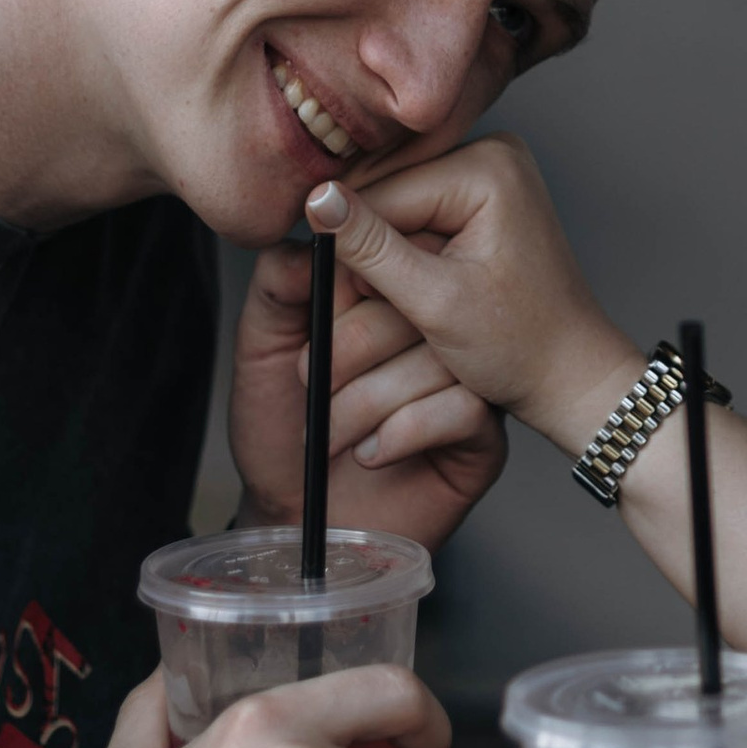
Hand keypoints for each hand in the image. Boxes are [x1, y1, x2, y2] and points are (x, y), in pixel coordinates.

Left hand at [229, 238, 507, 551]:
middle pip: (423, 302)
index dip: (354, 283)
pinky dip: (405, 431)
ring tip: (331, 433)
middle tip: (312, 385)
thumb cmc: (280, 432)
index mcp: (390, 297)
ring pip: (441, 358)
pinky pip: (464, 409)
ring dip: (368, 402)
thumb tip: (320, 228)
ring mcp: (465, 381)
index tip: (318, 320)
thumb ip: (283, 283)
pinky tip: (371, 453)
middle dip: (353, 349)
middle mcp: (435, 332)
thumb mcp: (264, 344)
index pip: (397, 253)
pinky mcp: (482, 436)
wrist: (292, 519)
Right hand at [307, 137, 641, 459]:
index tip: (331, 298)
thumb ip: (372, 248)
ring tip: (385, 304)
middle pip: (390, 195)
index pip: (382, 193)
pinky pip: (420, 217)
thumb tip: (316, 198)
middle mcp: (491, 155)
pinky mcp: (482, 199)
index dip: (348, 247)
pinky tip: (404, 290)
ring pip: (398, 208)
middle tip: (354, 307)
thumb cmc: (519, 347)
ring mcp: (489, 174)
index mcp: (487, 166)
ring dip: (382, 255)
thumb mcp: (436, 302)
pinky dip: (405, 255)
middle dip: (367, 251)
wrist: (569, 374)